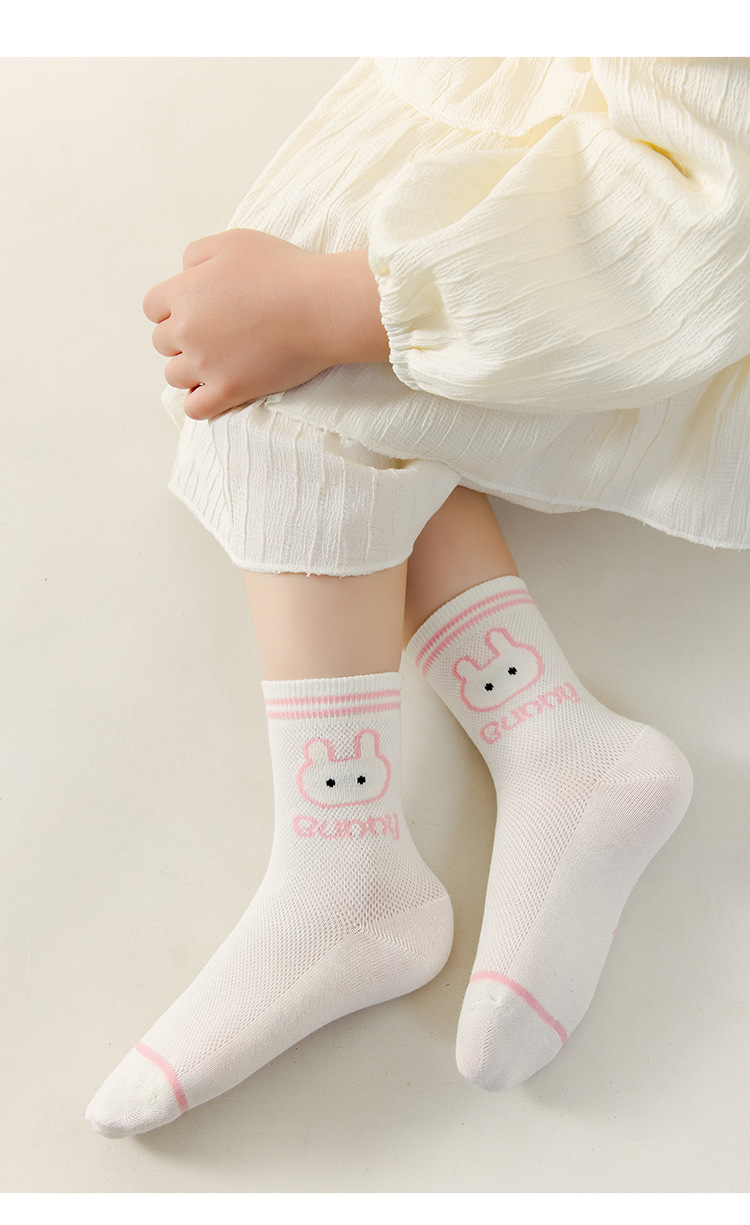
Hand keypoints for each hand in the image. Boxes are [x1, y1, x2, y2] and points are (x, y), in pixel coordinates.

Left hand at [143, 229, 388, 419]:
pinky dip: (199, 401)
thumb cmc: (281, 270)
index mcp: (183, 293)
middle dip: (182, 338)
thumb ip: (197, 253)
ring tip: (216, 361)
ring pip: (174, 376)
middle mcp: (187, 331)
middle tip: (215, 333)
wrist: (320, 307)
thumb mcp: (234, 241)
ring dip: (190, 369)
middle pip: (162, 342)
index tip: (199, 309)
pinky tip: (215, 390)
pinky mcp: (230, 391)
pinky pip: (194, 408)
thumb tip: (184, 273)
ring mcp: (206, 365)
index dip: (172, 307)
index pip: (152, 307)